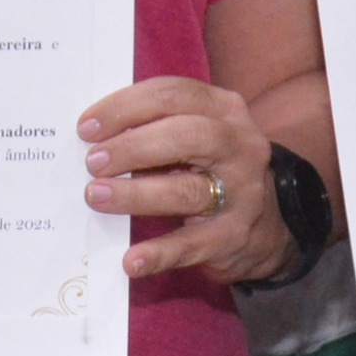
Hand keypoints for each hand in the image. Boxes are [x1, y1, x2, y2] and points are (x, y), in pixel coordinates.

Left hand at [78, 78, 294, 283]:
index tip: (87, 127)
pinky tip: (130, 260)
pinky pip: (192, 245)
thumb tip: (94, 139)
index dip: (125, 107)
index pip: (173, 94)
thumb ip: (155, 128)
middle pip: (185, 136)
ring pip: (187, 190)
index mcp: (224, 110)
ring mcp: (241, 193)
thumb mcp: (196, 136)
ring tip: (97, 195)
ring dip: (136, 193)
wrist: (268, 223)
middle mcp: (239, 146)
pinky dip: (159, 253)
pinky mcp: (234, 237)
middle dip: (132, 146)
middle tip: (93, 162)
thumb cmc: (213, 169)